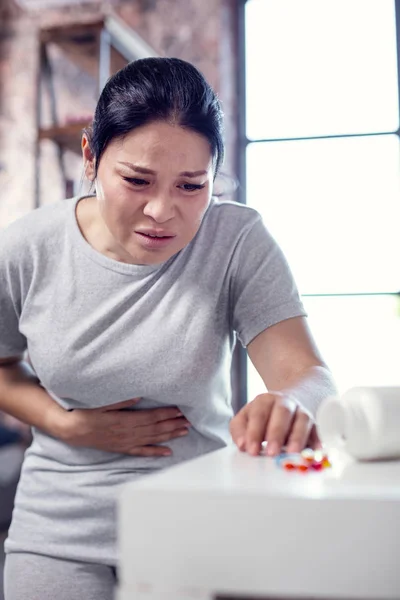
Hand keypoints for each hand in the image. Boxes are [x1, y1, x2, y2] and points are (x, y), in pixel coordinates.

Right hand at [55, 398, 189, 456]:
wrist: (70, 429)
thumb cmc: (84, 412)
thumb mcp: (100, 402)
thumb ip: (120, 400)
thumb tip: (138, 396)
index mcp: (123, 420)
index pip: (151, 417)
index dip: (167, 414)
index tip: (180, 410)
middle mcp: (127, 433)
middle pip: (156, 428)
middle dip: (174, 424)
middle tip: (190, 420)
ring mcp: (125, 442)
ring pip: (152, 439)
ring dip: (170, 436)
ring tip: (185, 431)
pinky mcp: (122, 448)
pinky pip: (141, 452)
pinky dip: (155, 452)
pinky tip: (168, 452)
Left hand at [229, 392, 320, 456]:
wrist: (289, 403)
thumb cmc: (263, 416)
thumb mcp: (246, 418)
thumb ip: (239, 430)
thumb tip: (242, 444)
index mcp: (265, 401)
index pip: (258, 414)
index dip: (254, 432)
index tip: (251, 450)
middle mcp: (285, 403)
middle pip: (282, 414)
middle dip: (276, 433)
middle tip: (272, 452)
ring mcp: (302, 412)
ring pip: (302, 420)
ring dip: (297, 437)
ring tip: (292, 452)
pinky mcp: (315, 424)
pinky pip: (318, 430)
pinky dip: (318, 441)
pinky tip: (316, 451)